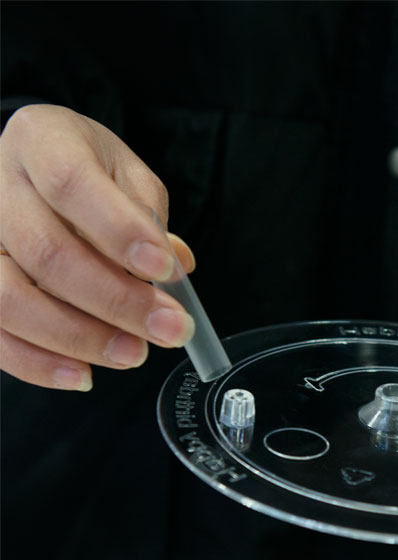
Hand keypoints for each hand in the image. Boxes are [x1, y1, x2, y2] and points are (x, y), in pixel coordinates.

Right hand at [0, 104, 195, 390]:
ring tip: (134, 354)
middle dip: (117, 301)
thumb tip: (175, 267)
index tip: (165, 269)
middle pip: (45, 252)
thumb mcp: (128, 177)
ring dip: (79, 337)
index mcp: (42, 142)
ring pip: (8, 298)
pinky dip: (38, 364)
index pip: (71, 184)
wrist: (36, 171)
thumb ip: (149, 218)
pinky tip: (85, 375)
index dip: (120, 232)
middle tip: (171, 329)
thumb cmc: (90, 176)